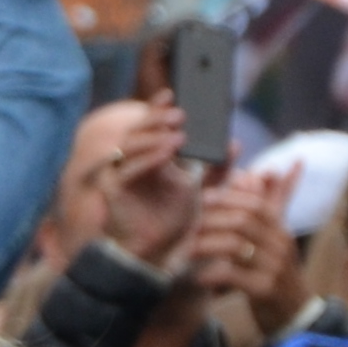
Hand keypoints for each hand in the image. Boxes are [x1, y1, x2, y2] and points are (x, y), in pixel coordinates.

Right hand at [107, 104, 202, 266]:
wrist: (155, 252)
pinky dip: (148, 158)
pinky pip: (128, 168)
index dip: (157, 108)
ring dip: (154, 136)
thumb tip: (234, 144)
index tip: (173, 94)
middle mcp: (129, 160)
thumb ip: (217, 170)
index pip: (148, 125)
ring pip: (130, 145)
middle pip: (137, 130)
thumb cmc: (172, 220)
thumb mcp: (200, 190)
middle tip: (180, 114)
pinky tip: (168, 152)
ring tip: (178, 132)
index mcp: (147, 156)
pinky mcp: (113, 189)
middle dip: (157, 119)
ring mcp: (118, 173)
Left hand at [185, 170, 301, 311]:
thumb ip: (262, 209)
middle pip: (242, 221)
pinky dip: (211, 274)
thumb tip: (247, 174)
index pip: (254, 204)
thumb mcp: (271, 241)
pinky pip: (233, 275)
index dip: (227, 197)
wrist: (295, 315)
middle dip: (212, 220)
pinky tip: (198, 278)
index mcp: (280, 230)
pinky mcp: (266, 290)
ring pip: (235, 246)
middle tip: (191, 228)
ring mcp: (275, 268)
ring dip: (206, 245)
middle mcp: (280, 245)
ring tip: (189, 252)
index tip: (204, 198)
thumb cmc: (274, 273)